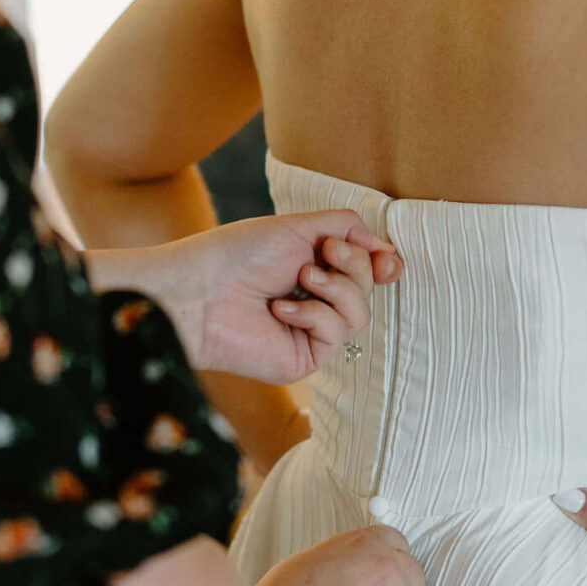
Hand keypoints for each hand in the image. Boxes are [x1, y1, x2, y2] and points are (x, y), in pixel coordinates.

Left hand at [151, 214, 401, 385]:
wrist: (199, 290)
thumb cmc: (238, 254)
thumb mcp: (299, 226)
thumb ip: (346, 227)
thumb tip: (388, 248)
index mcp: (314, 266)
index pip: (368, 269)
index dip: (384, 264)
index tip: (386, 260)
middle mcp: (315, 300)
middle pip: (369, 288)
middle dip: (354, 266)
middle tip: (323, 253)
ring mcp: (310, 331)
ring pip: (361, 314)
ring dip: (336, 288)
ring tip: (302, 278)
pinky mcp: (303, 359)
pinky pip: (336, 335)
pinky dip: (314, 315)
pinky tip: (280, 310)